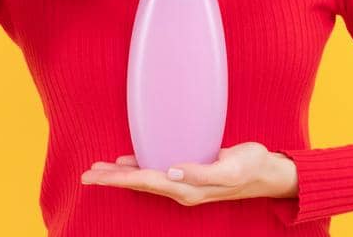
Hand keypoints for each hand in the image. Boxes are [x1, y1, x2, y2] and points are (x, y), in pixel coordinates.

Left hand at [80, 142, 298, 205]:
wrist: (266, 173)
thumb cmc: (250, 166)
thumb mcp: (230, 167)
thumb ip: (201, 172)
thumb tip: (172, 171)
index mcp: (188, 189)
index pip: (146, 182)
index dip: (119, 178)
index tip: (97, 176)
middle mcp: (182, 189)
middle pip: (139, 184)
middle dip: (111, 179)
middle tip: (86, 175)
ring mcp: (184, 183)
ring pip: (144, 179)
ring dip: (120, 175)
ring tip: (98, 171)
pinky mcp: (188, 174)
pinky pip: (156, 173)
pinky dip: (138, 168)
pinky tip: (128, 163)